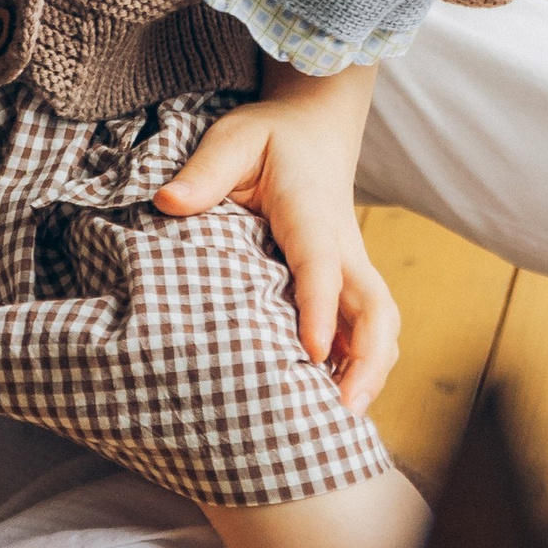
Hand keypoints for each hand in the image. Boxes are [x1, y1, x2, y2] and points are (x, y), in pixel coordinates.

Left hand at [155, 67, 395, 414]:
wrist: (313, 129)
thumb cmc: (269, 139)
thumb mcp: (232, 139)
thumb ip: (203, 171)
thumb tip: (167, 203)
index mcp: (311, 214)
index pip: (321, 266)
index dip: (321, 311)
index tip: (313, 355)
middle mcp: (342, 245)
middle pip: (376, 306)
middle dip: (369, 359)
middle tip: (344, 410)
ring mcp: (351, 265)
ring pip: (381, 321)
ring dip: (371, 367)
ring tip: (342, 419)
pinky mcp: (347, 280)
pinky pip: (366, 325)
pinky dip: (362, 362)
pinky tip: (336, 398)